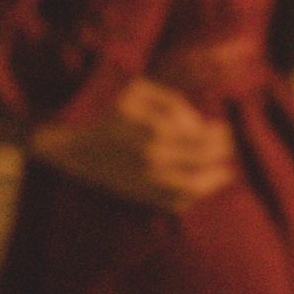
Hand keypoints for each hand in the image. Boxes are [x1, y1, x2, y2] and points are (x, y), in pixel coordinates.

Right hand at [29, 78, 234, 211]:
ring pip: (193, 188)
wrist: (61, 135)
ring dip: (214, 180)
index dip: (223, 133)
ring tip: (226, 171)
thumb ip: (173, 104)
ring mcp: (145, 181)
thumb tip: (199, 124)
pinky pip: (172, 203)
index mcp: (157, 130)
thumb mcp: (137, 90)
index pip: (205, 137)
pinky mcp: (135, 194)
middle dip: (224, 154)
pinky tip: (201, 189)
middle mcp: (155, 159)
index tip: (229, 127)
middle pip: (204, 161)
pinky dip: (191, 198)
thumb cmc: (100, 102)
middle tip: (232, 147)